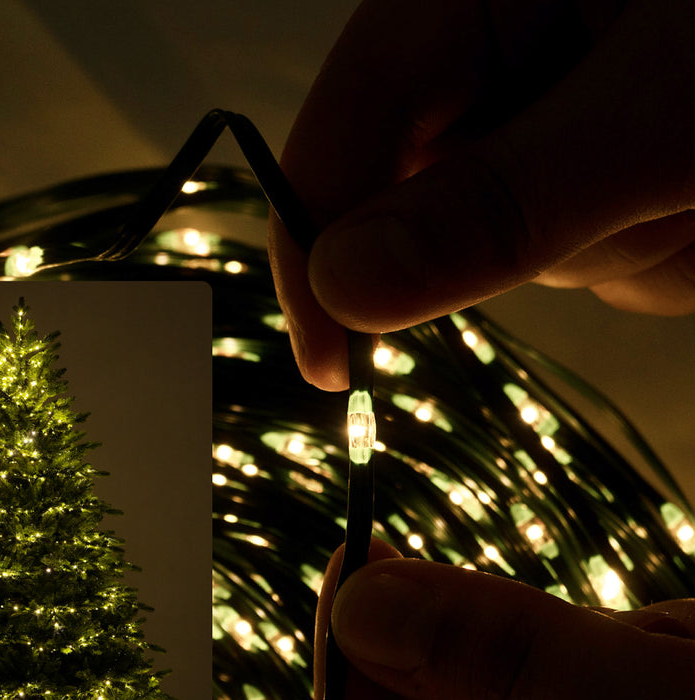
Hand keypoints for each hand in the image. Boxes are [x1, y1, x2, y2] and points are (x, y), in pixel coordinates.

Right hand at [270, 0, 694, 389]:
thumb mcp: (663, 108)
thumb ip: (497, 202)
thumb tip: (343, 291)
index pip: (339, 135)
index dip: (314, 251)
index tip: (330, 367)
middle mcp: (493, 57)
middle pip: (422, 200)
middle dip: (511, 239)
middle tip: (642, 195)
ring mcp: (543, 119)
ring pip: (510, 242)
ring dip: (605, 242)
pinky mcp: (591, 170)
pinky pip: (581, 251)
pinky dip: (642, 247)